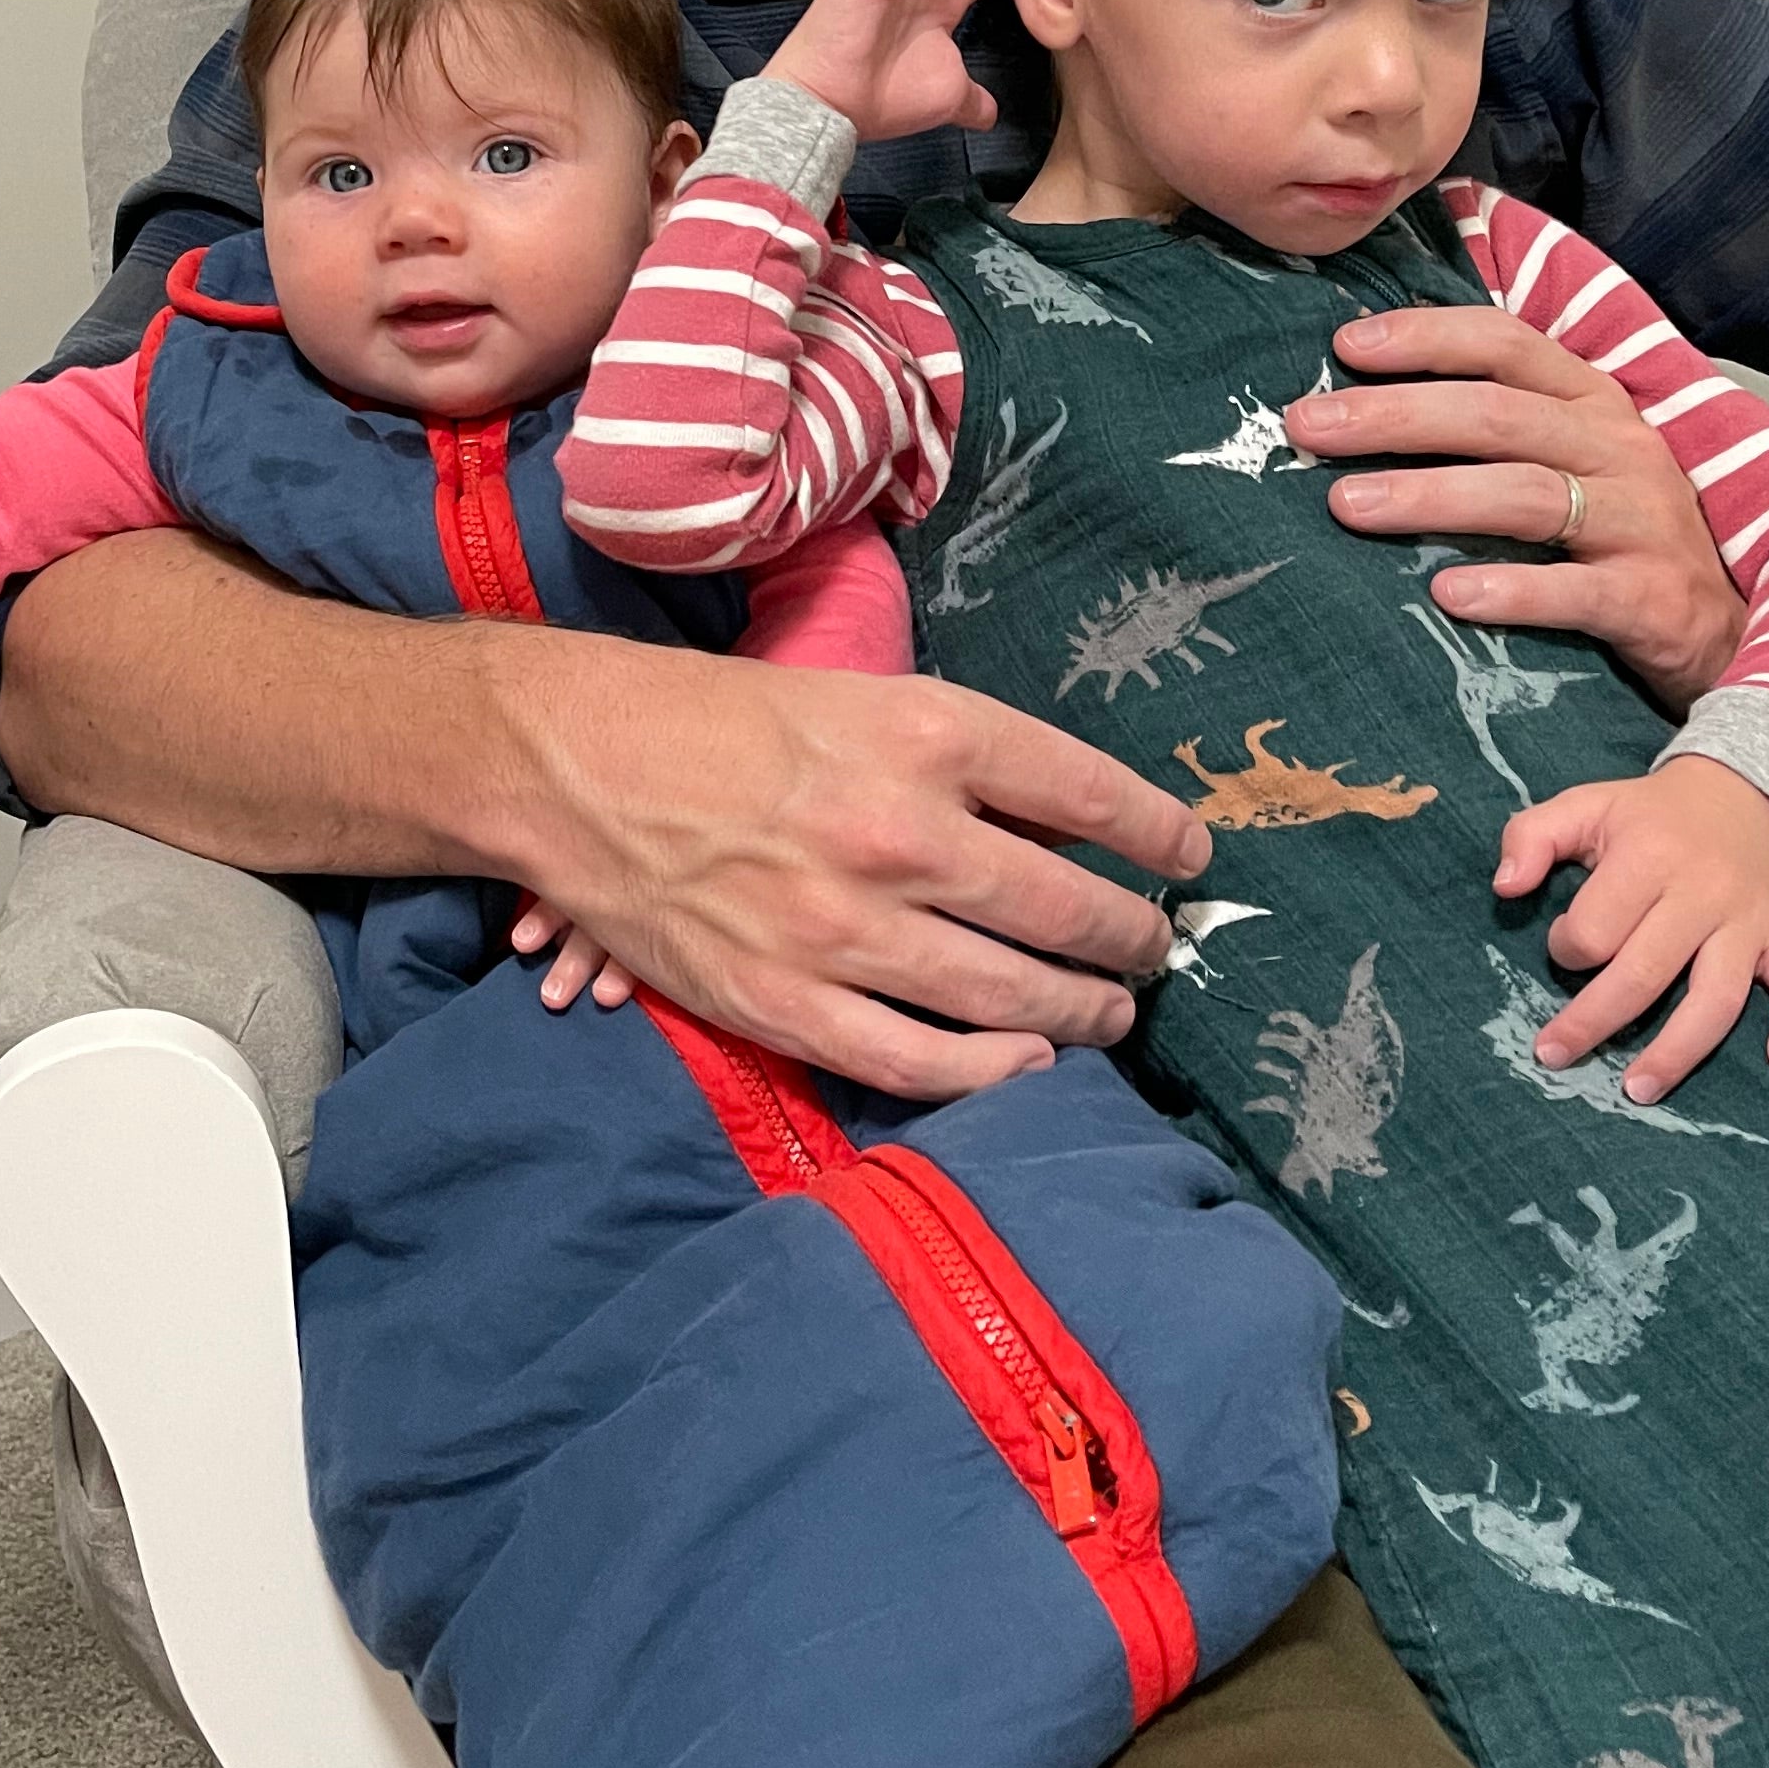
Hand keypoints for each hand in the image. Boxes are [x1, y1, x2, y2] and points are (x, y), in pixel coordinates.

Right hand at [495, 642, 1202, 1099]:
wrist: (578, 764)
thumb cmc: (724, 720)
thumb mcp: (859, 696)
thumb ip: (961, 757)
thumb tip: (1069, 816)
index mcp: (927, 734)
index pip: (1091, 795)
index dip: (1161, 836)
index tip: (1190, 857)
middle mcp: (902, 830)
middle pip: (1067, 907)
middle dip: (1130, 940)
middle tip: (1152, 949)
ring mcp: (847, 927)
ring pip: (1012, 995)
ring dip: (1082, 1011)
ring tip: (1110, 1011)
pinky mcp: (790, 1002)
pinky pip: (922, 1063)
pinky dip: (992, 1072)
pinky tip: (1029, 1064)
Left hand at [1287, 307, 1745, 710]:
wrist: (1730, 636)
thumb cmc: (1622, 540)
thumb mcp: (1571, 463)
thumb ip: (1494, 427)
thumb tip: (1361, 405)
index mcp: (1592, 403)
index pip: (1506, 344)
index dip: (1427, 337)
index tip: (1345, 346)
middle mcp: (1619, 448)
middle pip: (1497, 415)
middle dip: (1395, 416)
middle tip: (1308, 427)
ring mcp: (1641, 522)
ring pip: (1526, 495)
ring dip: (1431, 496)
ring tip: (1347, 504)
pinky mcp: (1652, 598)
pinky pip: (1577, 591)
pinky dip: (1513, 590)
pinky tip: (1450, 595)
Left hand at [1495, 760, 1768, 1100]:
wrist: (1738, 796)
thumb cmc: (1647, 815)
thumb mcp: (1584, 804)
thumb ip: (1531, 836)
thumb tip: (1504, 887)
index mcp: (1648, 857)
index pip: (1596, 929)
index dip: (1567, 947)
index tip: (1566, 945)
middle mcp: (1702, 893)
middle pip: (1645, 974)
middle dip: (1594, 1022)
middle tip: (1555, 1057)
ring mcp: (1747, 921)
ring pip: (1716, 997)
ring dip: (1678, 1051)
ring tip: (1638, 1091)